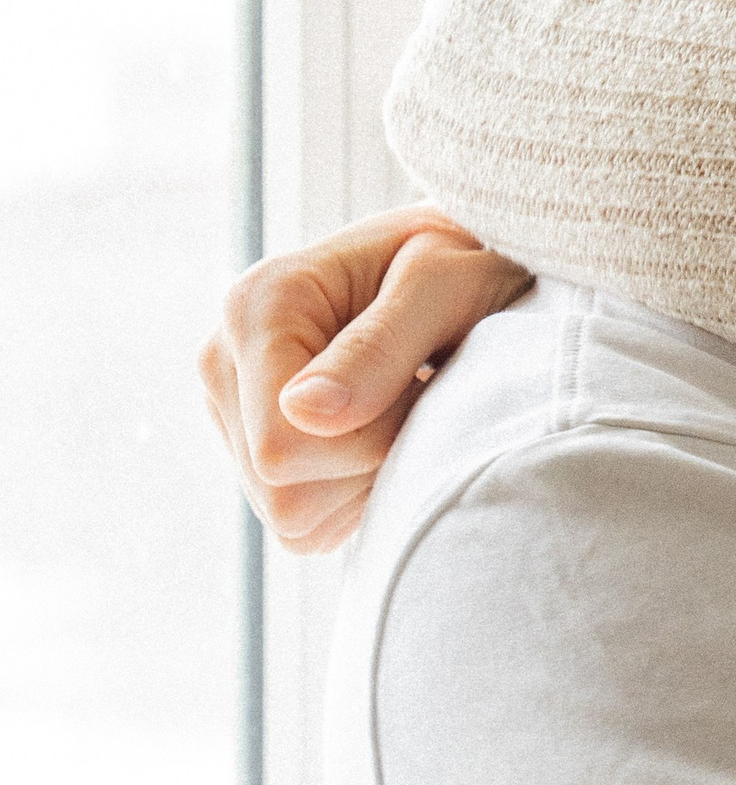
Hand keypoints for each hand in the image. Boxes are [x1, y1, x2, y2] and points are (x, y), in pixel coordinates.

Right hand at [199, 209, 531, 551]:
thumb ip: (381, 343)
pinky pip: (302, 525)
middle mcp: (224, 360)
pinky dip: (356, 495)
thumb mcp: (444, 284)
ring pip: (290, 514)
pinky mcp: (253, 452)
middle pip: (280, 487)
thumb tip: (303, 412)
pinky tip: (382, 436)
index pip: (281, 445)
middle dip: (368, 461)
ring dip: (366, 479)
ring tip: (400, 409)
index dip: (366, 441)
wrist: (462, 265)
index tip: (417, 385)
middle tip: (415, 397)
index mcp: (256, 307)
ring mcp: (231, 411)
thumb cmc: (463, 259)